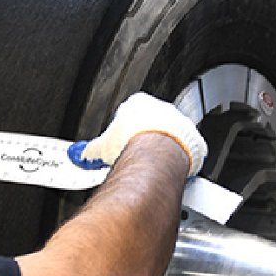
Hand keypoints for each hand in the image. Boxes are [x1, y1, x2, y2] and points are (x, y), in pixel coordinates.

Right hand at [68, 93, 206, 176]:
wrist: (156, 153)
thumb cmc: (130, 142)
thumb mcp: (101, 147)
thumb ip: (90, 150)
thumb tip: (80, 155)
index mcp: (139, 104)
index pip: (131, 115)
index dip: (125, 132)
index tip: (122, 145)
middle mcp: (162, 110)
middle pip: (153, 126)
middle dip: (145, 142)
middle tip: (136, 158)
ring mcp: (181, 124)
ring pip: (172, 138)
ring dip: (163, 151)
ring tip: (152, 168)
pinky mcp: (194, 141)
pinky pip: (188, 151)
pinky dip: (179, 161)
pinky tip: (168, 171)